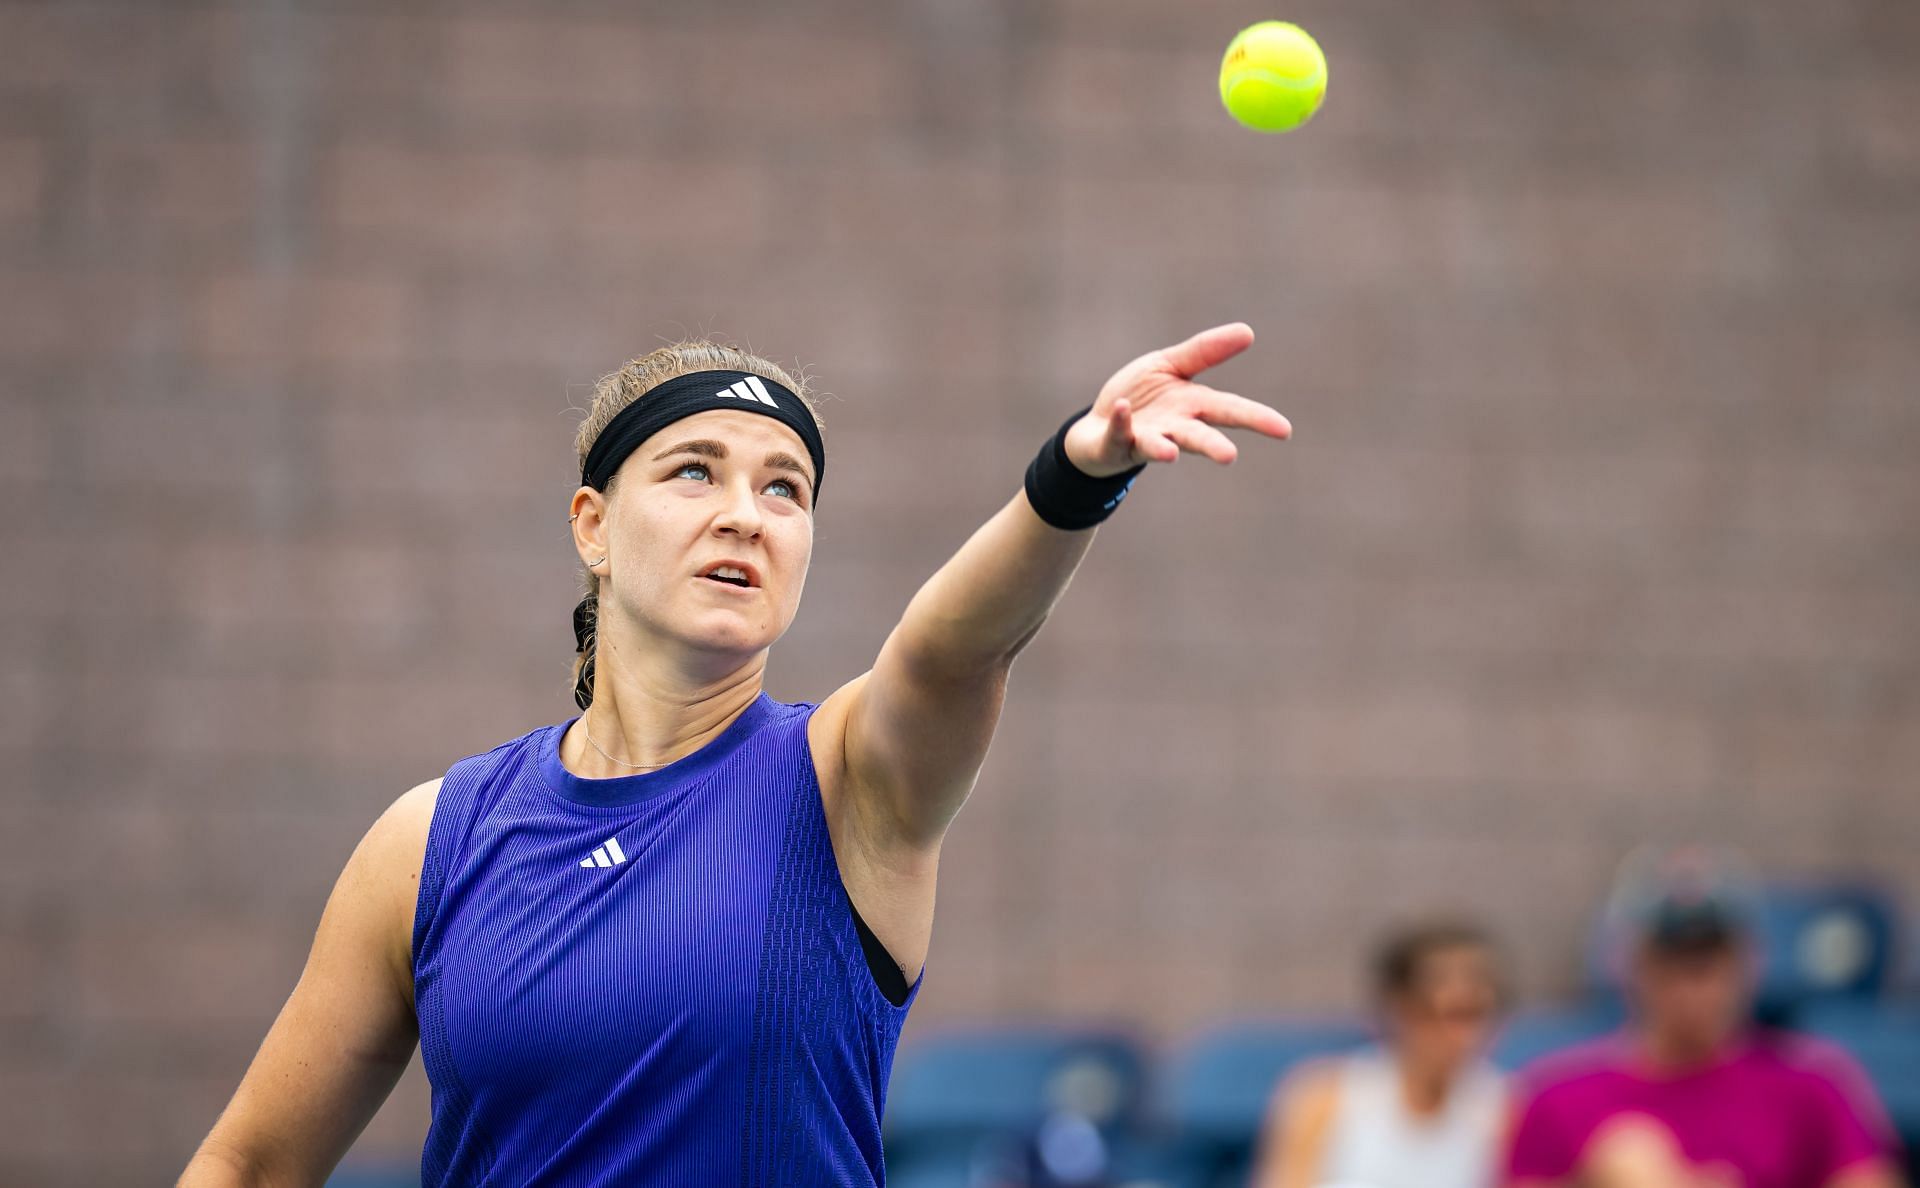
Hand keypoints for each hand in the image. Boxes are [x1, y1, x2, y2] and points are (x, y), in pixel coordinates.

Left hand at [1063, 323, 1291, 477]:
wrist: (1095, 427)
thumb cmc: (1140, 398)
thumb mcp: (1170, 366)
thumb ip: (1205, 352)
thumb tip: (1248, 331)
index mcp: (1192, 406)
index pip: (1230, 411)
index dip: (1256, 419)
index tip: (1284, 430)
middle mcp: (1173, 427)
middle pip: (1198, 436)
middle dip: (1212, 446)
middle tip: (1230, 457)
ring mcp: (1144, 439)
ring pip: (1157, 446)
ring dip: (1163, 449)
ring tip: (1169, 453)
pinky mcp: (1115, 444)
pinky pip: (1118, 433)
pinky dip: (1120, 422)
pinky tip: (1123, 409)